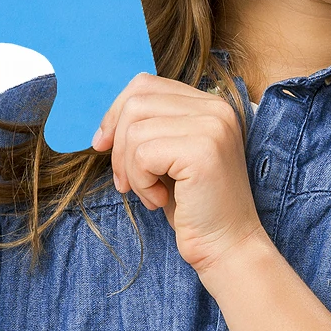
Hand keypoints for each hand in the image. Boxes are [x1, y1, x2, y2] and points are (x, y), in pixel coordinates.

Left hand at [92, 73, 264, 275]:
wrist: (226, 246)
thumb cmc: (193, 206)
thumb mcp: (169, 157)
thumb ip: (151, 128)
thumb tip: (104, 126)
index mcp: (209, 104)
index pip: (146, 84)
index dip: (116, 113)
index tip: (104, 145)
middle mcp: (215, 108)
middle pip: (136, 101)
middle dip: (118, 144)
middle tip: (125, 181)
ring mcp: (212, 126)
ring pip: (135, 129)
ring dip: (129, 169)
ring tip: (148, 192)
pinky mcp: (203, 151)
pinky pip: (143, 154)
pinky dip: (140, 182)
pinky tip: (159, 199)